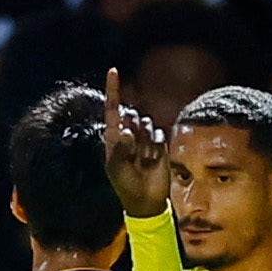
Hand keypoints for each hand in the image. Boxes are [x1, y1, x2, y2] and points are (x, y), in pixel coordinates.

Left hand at [99, 69, 170, 219]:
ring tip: (143, 159)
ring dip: (145, 140)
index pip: (112, 109)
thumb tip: (127, 130)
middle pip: (132, 114)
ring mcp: (143, 138)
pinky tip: (152, 160)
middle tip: (134, 152)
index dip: (113, 90)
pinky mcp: (158, 143)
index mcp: (113, 137)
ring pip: (146, 122)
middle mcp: (128, 134)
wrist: (146, 200)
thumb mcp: (116, 169)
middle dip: (134, 128)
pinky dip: (155, 146)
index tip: (113, 70)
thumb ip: (120, 148)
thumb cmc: (125, 185)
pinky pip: (158, 133)